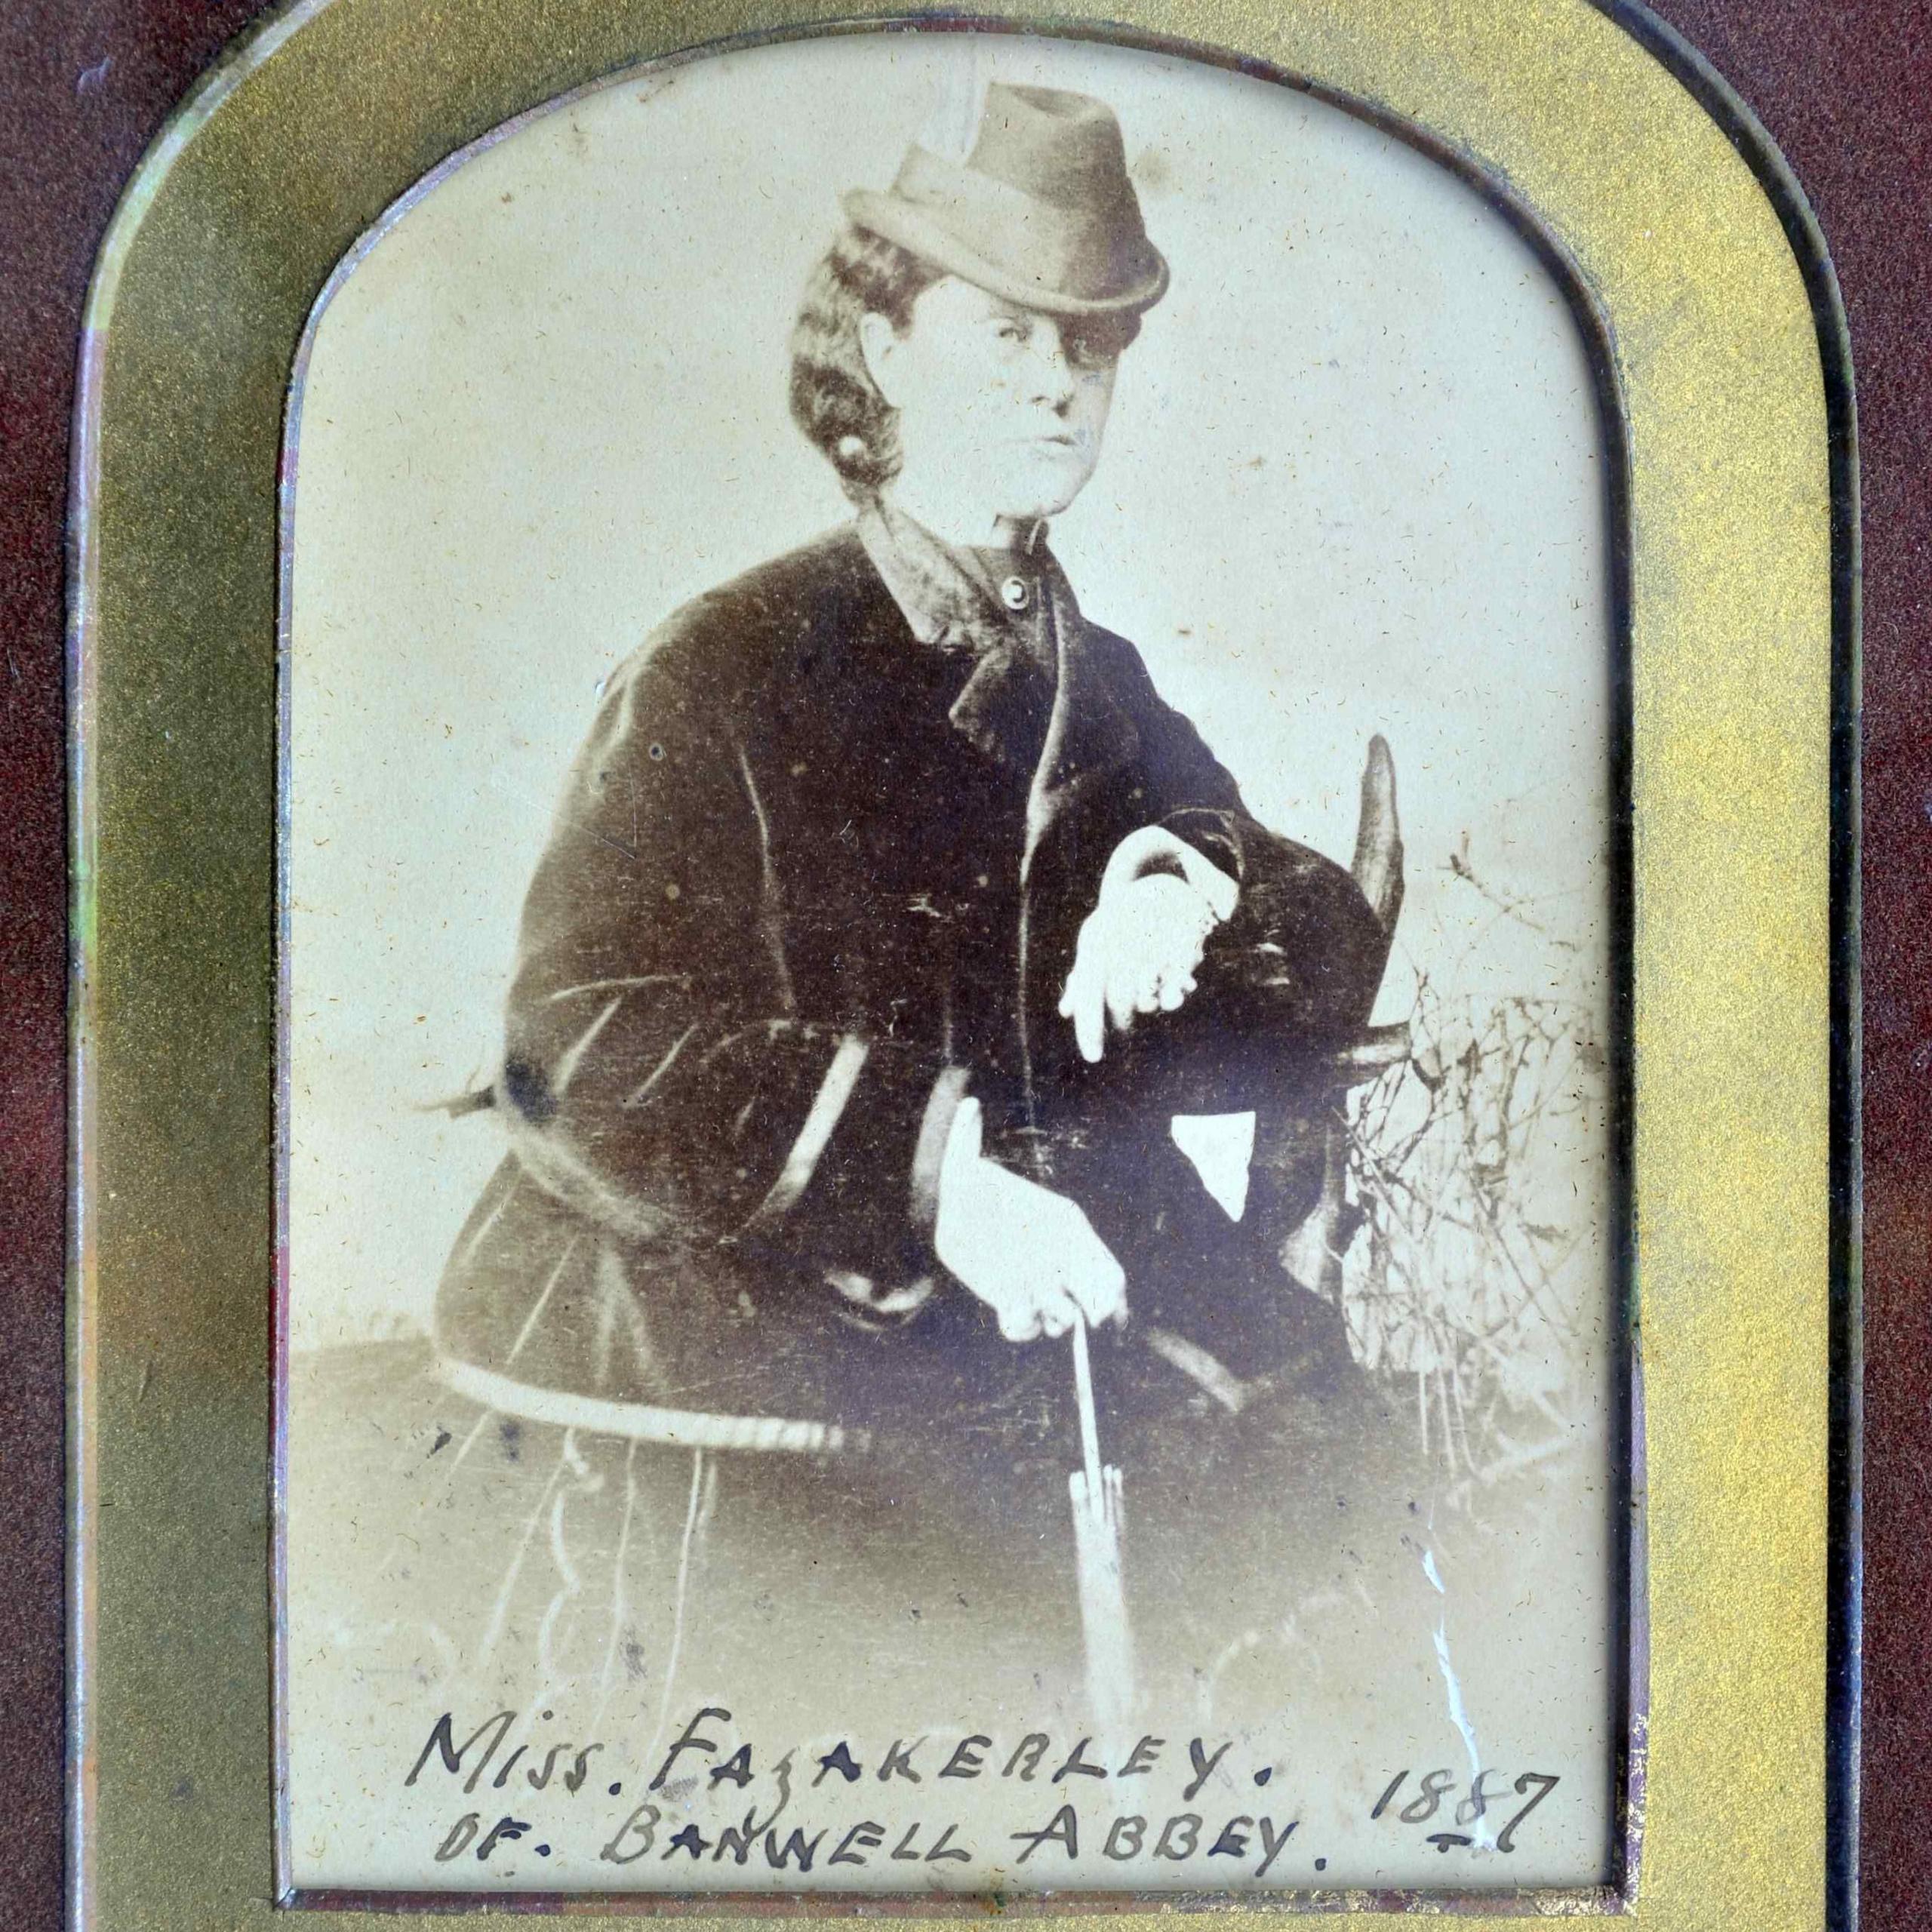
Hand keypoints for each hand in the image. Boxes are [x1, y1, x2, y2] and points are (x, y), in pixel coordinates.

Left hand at [933, 1099, 1126, 1341]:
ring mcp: (1037, 1284)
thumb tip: (968, 1104)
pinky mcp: (1011, 1300)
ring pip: (1058, 1318)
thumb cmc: (973, 1186)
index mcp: (1068, 1230)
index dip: (1111, 1296)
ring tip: (1037, 1304)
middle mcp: (1059, 1261)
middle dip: (1089, 1313)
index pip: (1107, 1272)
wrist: (951, 1214)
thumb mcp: (965, 1166)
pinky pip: (1024, 1325)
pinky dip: (1021, 1324)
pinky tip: (1011, 1312)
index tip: (1105, 1311)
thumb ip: (969, 1143)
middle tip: (1080, 1314)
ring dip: (1052, 1317)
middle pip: (1093, 1302)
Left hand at [1058, 826, 1238, 1062]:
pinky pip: (1177, 984)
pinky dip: (1176, 993)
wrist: (1158, 884)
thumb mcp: (1093, 943)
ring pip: (1149, 998)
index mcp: (1096, 944)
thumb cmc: (1117, 922)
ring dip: (1150, 1004)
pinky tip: (1179, 990)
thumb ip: (1082, 978)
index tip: (1093, 1058)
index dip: (1089, 1029)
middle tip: (1125, 1026)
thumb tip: (1066, 1012)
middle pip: (1120, 1002)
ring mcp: (1153, 943)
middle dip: (1123, 1021)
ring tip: (1152, 995)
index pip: (1089, 995)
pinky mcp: (1182, 943)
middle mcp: (1122, 943)